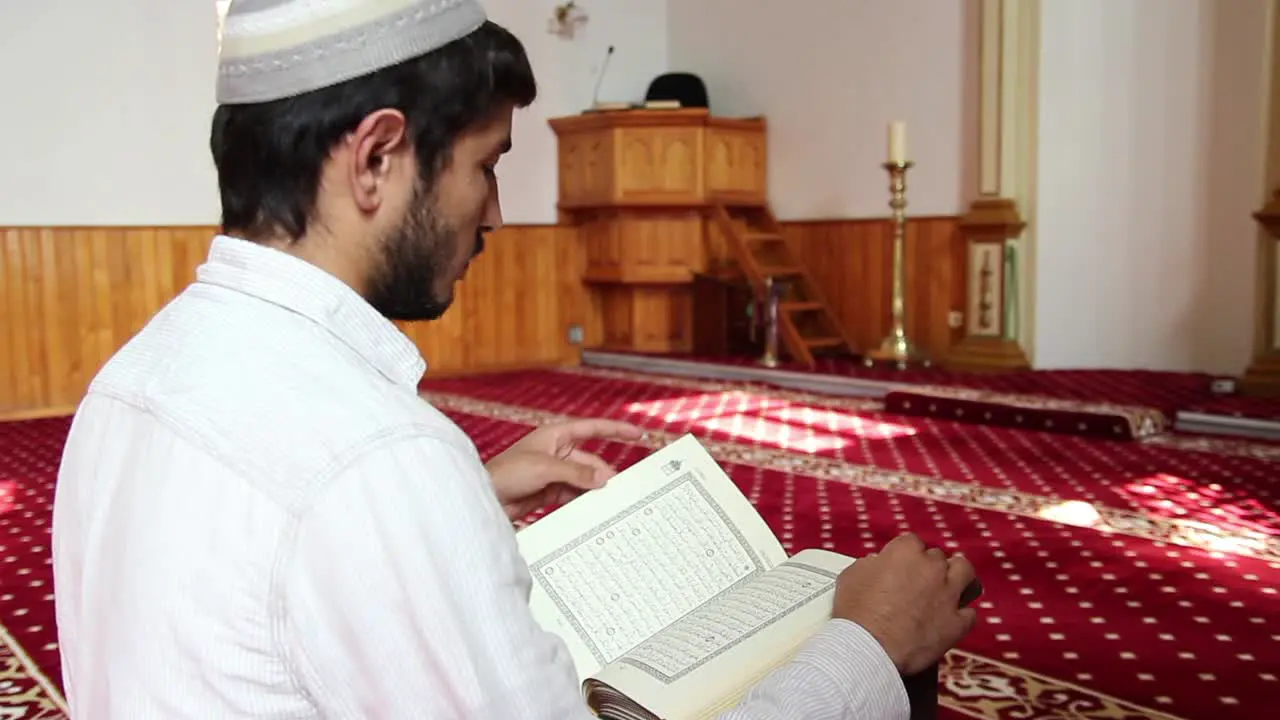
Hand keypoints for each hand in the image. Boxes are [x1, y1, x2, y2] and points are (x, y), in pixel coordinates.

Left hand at [486, 419, 644, 519]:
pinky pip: (573, 494)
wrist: (485, 498)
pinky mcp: (549, 491)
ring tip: (608, 501)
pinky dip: (582, 500)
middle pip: (590, 460)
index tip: (637, 432)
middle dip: (603, 473)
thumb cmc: (506, 473)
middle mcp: (556, 452)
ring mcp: (554, 473)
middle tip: (620, 488)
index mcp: (555, 436)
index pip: (592, 429)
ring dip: (593, 489)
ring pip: (583, 479)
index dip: (615, 430)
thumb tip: (604, 478)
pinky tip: (591, 509)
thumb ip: (577, 473)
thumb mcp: (545, 469)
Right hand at [832, 533, 978, 674]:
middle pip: (938, 557)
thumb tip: (879, 565)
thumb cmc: (856, 611)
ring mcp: (949, 594)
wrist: (869, 648)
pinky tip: (950, 620)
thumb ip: (871, 564)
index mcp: (906, 551)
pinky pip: (970, 614)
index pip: (912, 543)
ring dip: (958, 578)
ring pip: (966, 573)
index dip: (905, 556)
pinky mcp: (958, 622)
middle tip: (918, 583)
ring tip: (948, 589)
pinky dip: (961, 615)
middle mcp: (932, 567)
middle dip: (929, 568)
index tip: (899, 568)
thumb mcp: (852, 576)